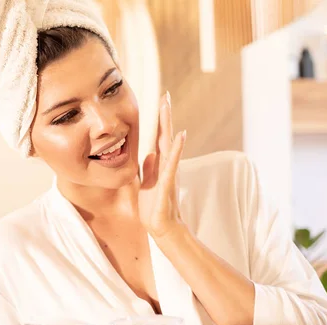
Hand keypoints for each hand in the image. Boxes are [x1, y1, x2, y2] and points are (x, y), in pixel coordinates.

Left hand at [139, 91, 185, 239]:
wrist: (162, 229)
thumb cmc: (154, 208)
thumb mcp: (146, 184)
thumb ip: (149, 168)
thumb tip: (150, 153)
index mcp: (160, 165)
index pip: (159, 138)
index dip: (159, 120)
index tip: (161, 100)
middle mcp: (166, 166)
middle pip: (165, 136)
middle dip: (164, 115)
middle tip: (165, 94)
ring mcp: (168, 173)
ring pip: (169, 145)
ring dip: (168, 126)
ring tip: (168, 108)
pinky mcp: (168, 184)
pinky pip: (172, 164)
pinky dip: (176, 150)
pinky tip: (180, 136)